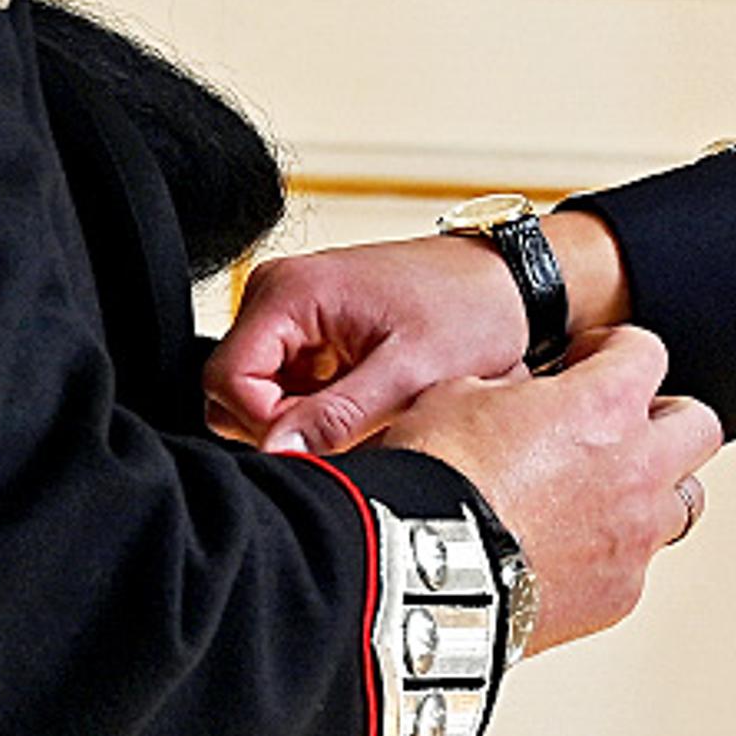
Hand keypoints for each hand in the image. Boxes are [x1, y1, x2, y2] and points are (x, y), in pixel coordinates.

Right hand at [211, 213, 632, 455]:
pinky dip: (318, 408)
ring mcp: (291, 313)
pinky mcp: (309, 332)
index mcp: (290, 291)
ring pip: (258, 395)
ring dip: (303, 419)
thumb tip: (277, 451)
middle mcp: (278, 294)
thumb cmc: (471, 309)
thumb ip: (337, 415)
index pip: (225, 379)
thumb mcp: (409, 373)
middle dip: (283, 424)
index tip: (323, 438)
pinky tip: (365, 400)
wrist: (510, 284)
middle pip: (232, 390)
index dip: (265, 424)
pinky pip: (286, 387)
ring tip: (366, 410)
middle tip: (352, 428)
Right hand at [390, 323, 721, 654]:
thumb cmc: (434, 479)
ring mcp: (635, 536)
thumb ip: (511, 387)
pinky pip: (636, 566)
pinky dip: (611, 556)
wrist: (420, 571)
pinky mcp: (620, 594)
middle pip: (699, 428)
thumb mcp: (458, 395)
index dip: (615, 350)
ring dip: (650, 493)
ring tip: (600, 497)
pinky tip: (566, 555)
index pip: (647, 352)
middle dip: (665, 421)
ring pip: (682, 504)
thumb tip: (520, 393)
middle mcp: (638, 467)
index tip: (589, 363)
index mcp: (604, 404)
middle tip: (623, 428)